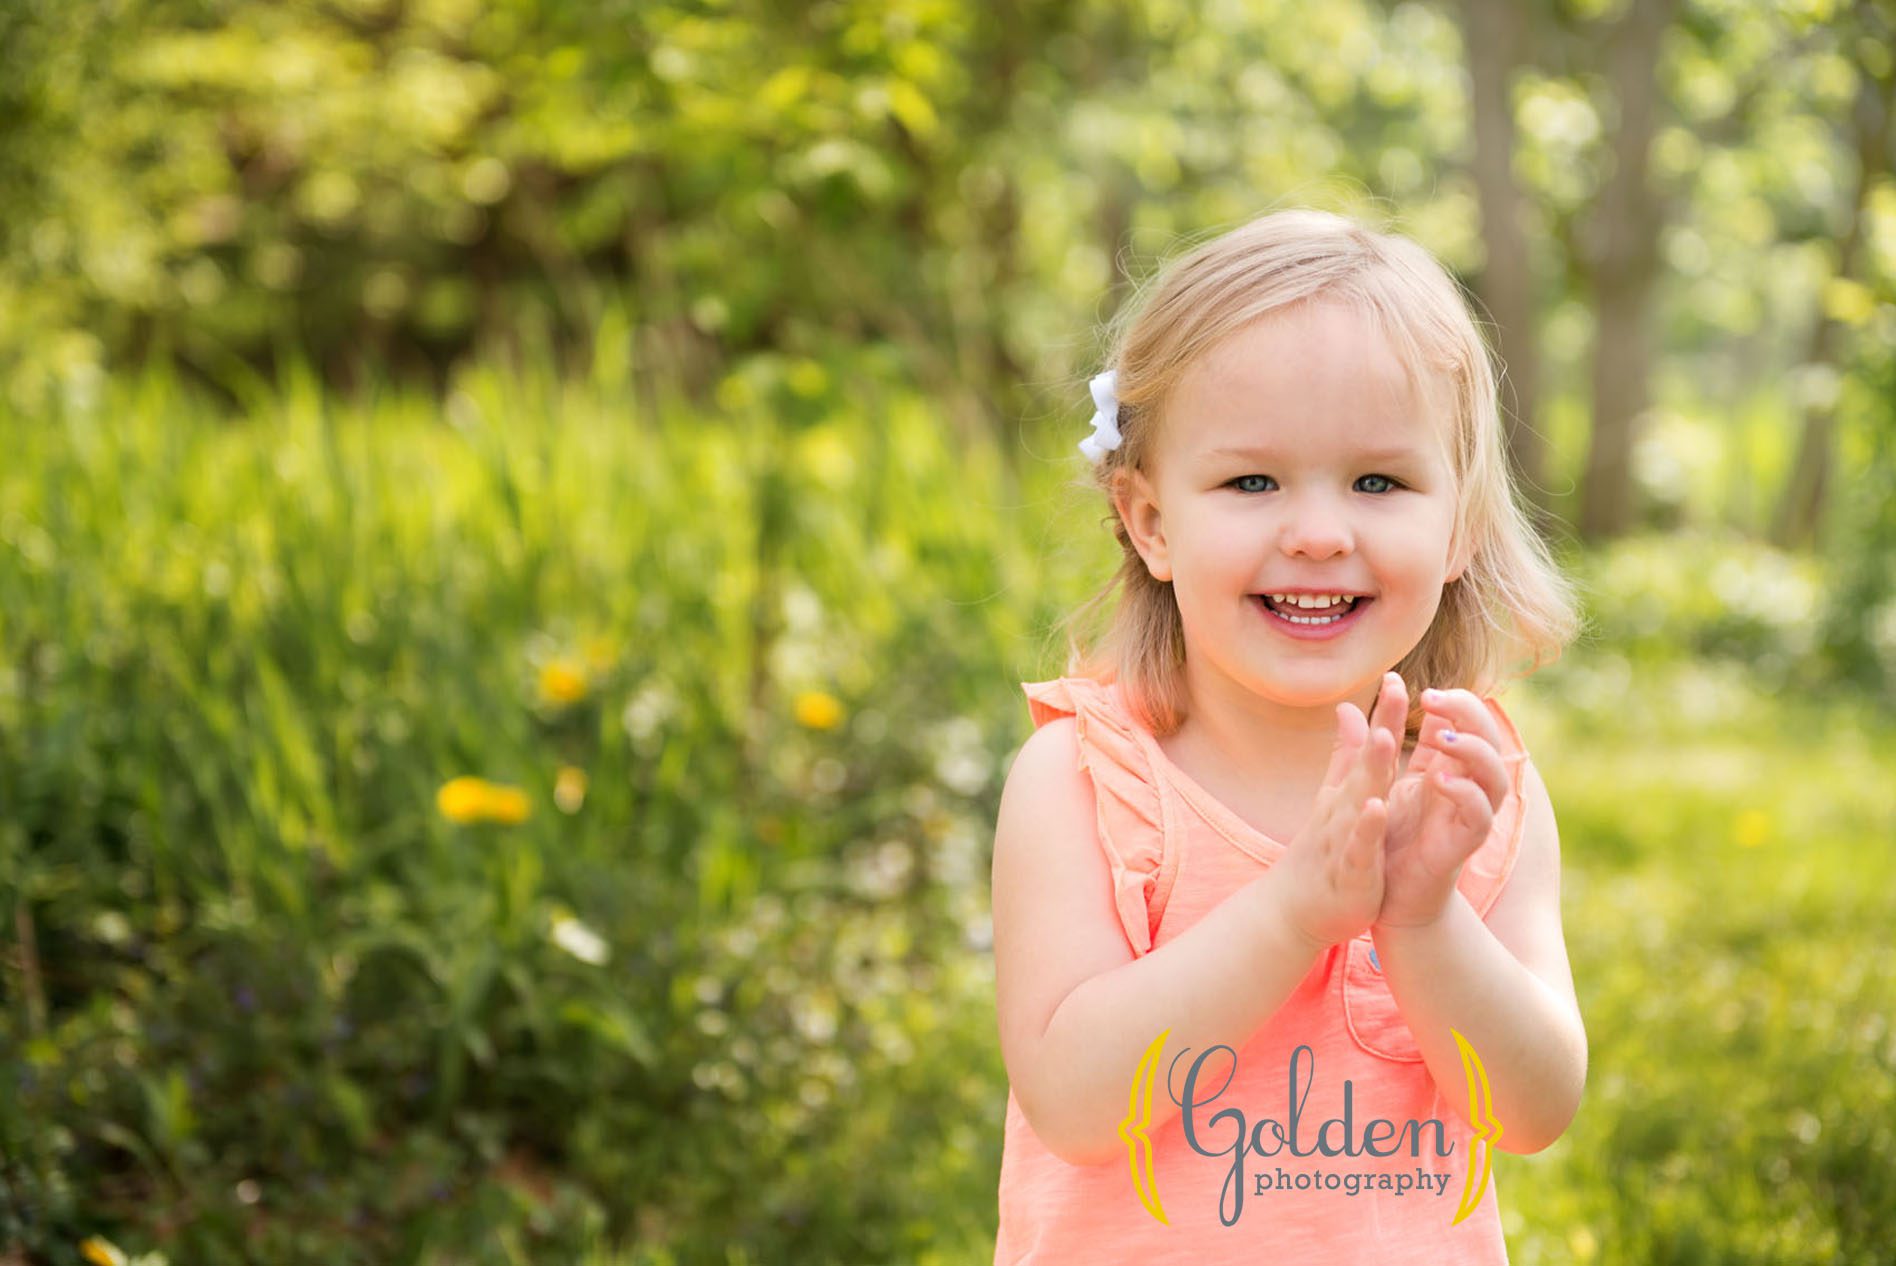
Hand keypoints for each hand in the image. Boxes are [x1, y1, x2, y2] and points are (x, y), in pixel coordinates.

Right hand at [1274, 674, 1404, 950]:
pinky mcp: (1352, 872)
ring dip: (1372, 769)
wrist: (1294, 911)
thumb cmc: (1320, 854)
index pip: (1368, 748)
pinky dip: (1367, 827)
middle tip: (1397, 690)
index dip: (1383, 714)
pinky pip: (1361, 847)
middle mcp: (1345, 810)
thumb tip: (1348, 708)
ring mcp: (1346, 839)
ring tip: (1387, 738)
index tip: (1396, 676)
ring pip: (1360, 800)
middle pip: (1366, 763)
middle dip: (1382, 727)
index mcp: (1348, 795)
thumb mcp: (1335, 799)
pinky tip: (1378, 807)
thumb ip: (1344, 755)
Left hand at [1375, 681, 1514, 928]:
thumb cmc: (1390, 837)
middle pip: (1490, 740)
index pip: (1468, 723)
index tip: (1419, 688)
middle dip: (1468, 713)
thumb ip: (1379, 741)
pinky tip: (1438, 780)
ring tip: (1442, 737)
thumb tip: (1373, 694)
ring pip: (1494, 777)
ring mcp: (1467, 817)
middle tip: (1432, 699)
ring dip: (1472, 751)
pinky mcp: (1462, 846)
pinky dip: (1464, 795)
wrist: (1387, 895)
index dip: (1455, 701)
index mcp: (1448, 769)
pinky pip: (1480, 817)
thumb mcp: (1382, 779)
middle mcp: (1465, 788)